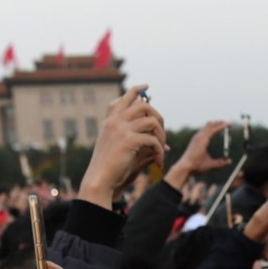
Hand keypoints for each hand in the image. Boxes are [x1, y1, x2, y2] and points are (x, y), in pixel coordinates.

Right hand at [78, 85, 166, 208]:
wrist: (99, 181)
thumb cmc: (112, 169)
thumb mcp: (127, 153)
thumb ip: (145, 146)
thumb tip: (168, 146)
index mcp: (110, 121)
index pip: (124, 98)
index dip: (136, 91)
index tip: (147, 87)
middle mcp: (115, 121)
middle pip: (143, 105)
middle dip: (158, 116)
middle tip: (162, 132)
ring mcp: (121, 128)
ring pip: (152, 121)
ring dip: (162, 136)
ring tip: (162, 150)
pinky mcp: (128, 140)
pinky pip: (153, 140)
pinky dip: (160, 151)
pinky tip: (159, 162)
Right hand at [164, 121, 231, 191]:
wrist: (187, 167)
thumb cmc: (195, 166)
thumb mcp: (210, 164)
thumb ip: (219, 162)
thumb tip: (229, 161)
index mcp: (199, 141)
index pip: (208, 130)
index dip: (216, 127)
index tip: (224, 126)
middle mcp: (198, 137)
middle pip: (209, 125)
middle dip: (219, 123)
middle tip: (228, 123)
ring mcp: (200, 137)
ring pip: (211, 125)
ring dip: (220, 123)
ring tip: (228, 123)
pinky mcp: (202, 139)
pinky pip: (213, 130)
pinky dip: (220, 127)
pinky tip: (226, 126)